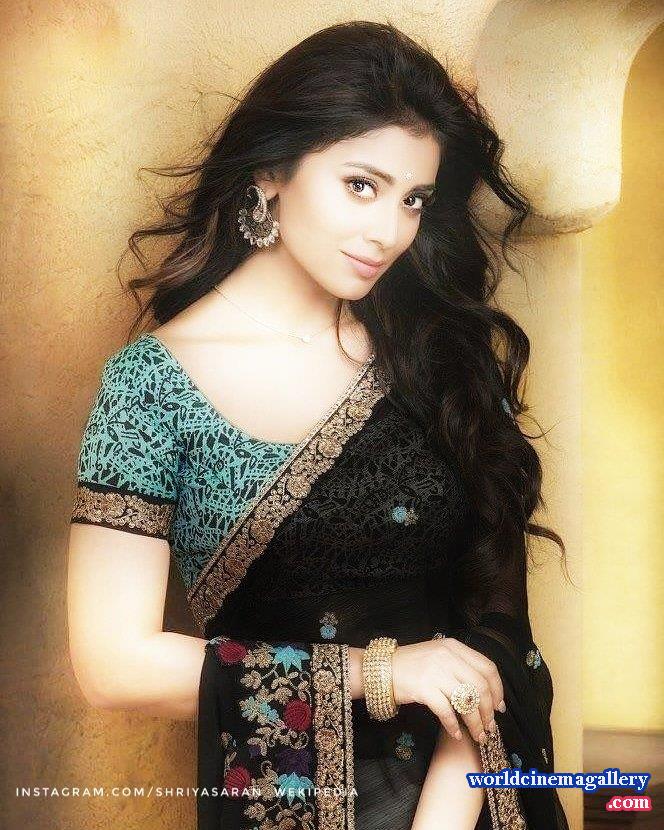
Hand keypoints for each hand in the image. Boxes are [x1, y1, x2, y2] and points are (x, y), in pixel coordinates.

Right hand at [390, 638, 504, 743]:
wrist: (382, 668)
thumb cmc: (412, 665)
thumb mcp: (439, 656)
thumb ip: (460, 667)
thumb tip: (485, 694)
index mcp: (454, 647)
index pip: (487, 668)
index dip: (497, 690)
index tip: (499, 707)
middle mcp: (447, 657)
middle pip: (481, 687)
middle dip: (488, 711)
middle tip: (489, 726)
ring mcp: (435, 672)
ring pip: (467, 701)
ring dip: (475, 723)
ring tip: (477, 735)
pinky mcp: (423, 688)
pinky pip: (446, 711)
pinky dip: (453, 726)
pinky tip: (456, 734)